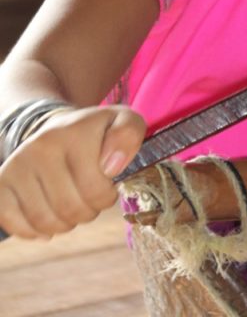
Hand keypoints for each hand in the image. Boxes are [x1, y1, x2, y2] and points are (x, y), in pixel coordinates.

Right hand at [0, 105, 145, 238]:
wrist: (57, 127)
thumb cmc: (95, 132)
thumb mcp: (124, 122)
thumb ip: (129, 135)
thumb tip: (111, 166)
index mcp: (73, 133)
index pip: (96, 190)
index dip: (107, 195)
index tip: (107, 183)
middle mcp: (40, 147)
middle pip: (70, 210)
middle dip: (87, 211)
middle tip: (88, 195)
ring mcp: (17, 165)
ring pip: (44, 222)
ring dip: (64, 223)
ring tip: (70, 203)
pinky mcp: (2, 182)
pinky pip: (15, 224)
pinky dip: (34, 230)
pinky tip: (47, 215)